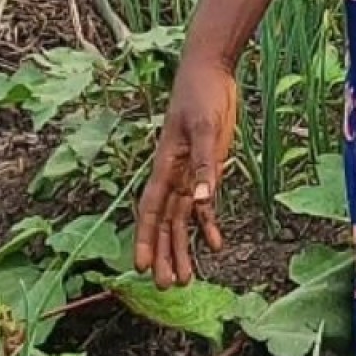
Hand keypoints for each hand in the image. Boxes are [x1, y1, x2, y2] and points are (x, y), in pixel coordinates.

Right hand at [134, 51, 238, 287]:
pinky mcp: (206, 166)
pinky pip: (202, 202)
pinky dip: (206, 223)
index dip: (146, 238)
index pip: (151, 209)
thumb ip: (206, 164)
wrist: (211, 70)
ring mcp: (189, 171)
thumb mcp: (207, 126)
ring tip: (184, 278)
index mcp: (166, 164)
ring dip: (181, 247)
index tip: (141, 265)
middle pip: (164, 221)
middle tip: (166, 285)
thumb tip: (202, 200)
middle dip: (163, 253)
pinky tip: (214, 243)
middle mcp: (174, 173)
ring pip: (180, 217)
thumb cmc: (202, 93)